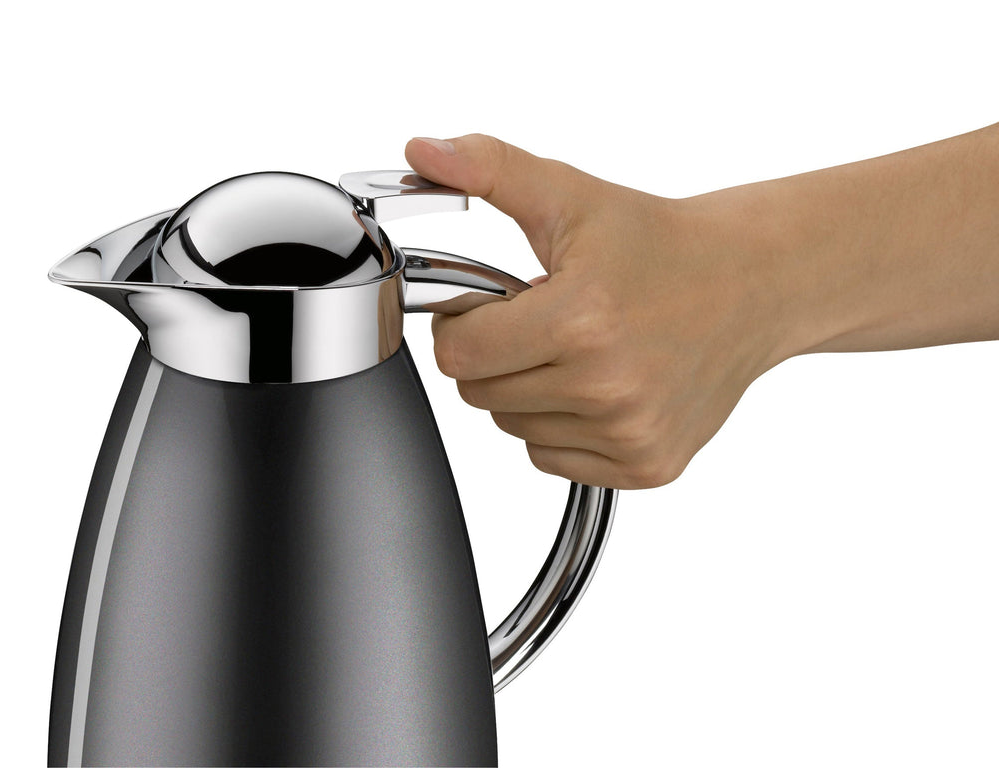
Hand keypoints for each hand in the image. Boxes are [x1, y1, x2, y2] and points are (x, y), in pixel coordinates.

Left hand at [405, 135, 788, 488]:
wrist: (752, 283)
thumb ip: (489, 169)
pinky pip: (552, 458)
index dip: (464, 324)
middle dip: (496, 355)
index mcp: (581, 320)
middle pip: (480, 393)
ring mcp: (631, 432)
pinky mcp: (647, 464)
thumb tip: (421, 148)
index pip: (459, 353)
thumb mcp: (570, 195)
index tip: (494, 305)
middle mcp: (608, 386)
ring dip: (527, 393)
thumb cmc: (661, 243)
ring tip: (578, 350)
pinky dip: (561, 427)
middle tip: (544, 322)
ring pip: (514, 429)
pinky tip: (599, 386)